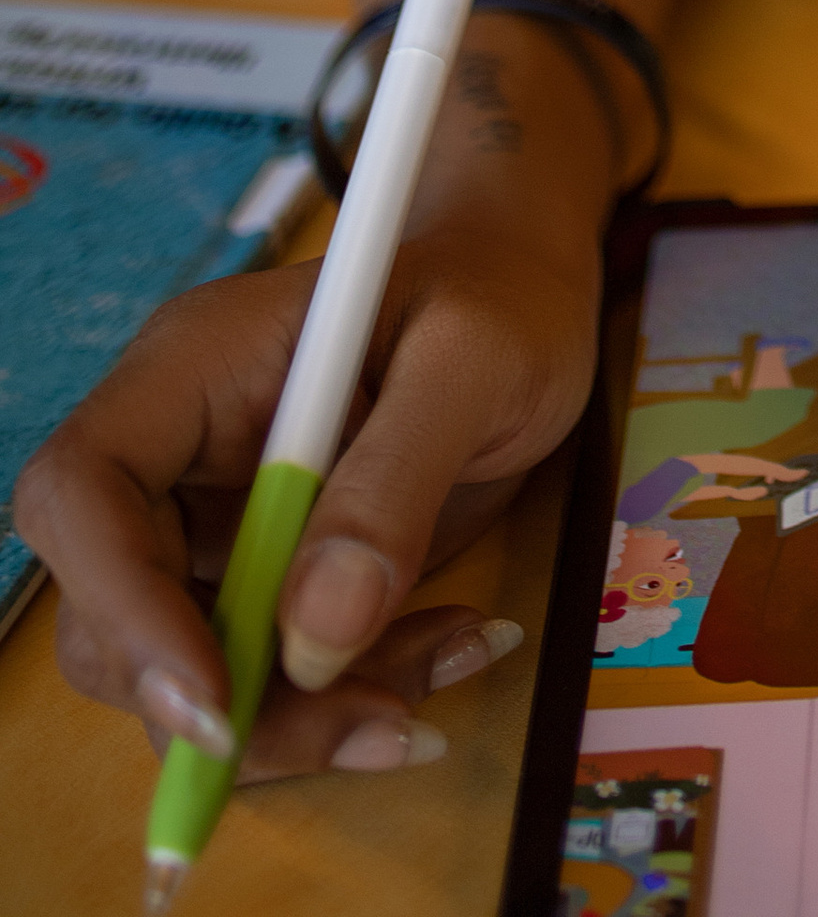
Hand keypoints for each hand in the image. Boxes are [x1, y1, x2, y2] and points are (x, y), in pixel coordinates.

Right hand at [21, 217, 596, 780]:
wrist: (530, 308)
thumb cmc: (499, 300)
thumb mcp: (473, 362)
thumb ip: (397, 482)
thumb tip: (317, 632)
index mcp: (190, 368)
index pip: (82, 492)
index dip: (122, 606)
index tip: (221, 698)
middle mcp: (179, 457)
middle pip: (116, 622)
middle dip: (237, 702)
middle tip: (378, 724)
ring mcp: (215, 527)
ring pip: (193, 679)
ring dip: (312, 715)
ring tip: (453, 656)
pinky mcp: (266, 583)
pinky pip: (271, 682)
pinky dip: (356, 695)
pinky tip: (454, 645)